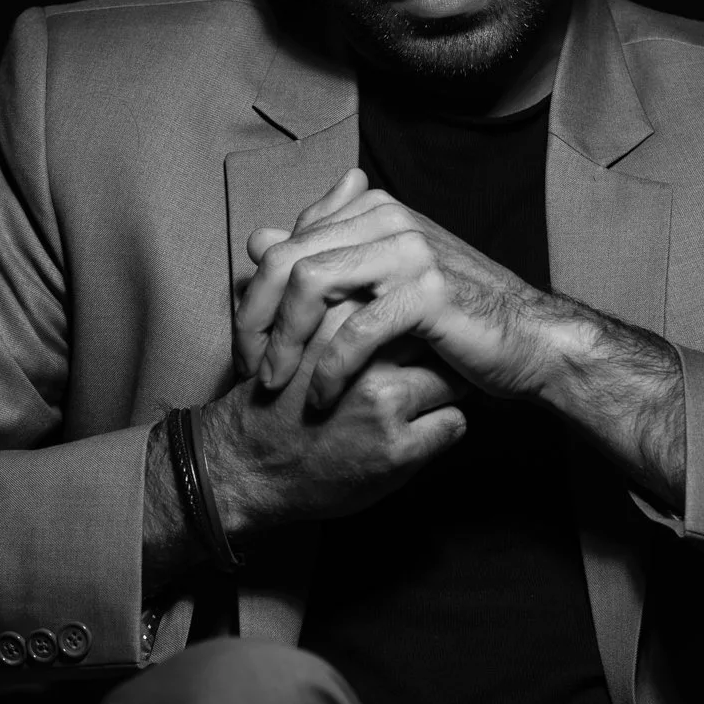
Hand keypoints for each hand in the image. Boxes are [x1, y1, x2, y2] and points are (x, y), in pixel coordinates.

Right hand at [201, 297, 469, 532]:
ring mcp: (385, 402)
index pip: (414, 297)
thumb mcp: (293, 335)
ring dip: (440, 392)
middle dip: (438, 350)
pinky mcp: (399, 448)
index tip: (407, 335)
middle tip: (423, 366)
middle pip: (438, 337)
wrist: (249, 468)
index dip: (415, 318)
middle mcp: (365, 354)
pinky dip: (440, 429)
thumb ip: (313, 294)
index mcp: (339, 317)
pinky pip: (455, 423)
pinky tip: (409, 433)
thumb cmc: (276, 400)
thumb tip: (281, 235)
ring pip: (454, 379)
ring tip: (411, 404)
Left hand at [236, 168, 566, 409]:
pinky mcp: (427, 292)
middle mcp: (387, 217)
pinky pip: (355, 330)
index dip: (255, 296)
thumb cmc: (452, 316)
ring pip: (310, 284)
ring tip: (276, 383)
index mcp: (372, 209)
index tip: (250, 344)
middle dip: (256, 319)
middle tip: (251, 367)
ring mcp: (408, 251)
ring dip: (284, 341)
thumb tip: (257, 238)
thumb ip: (324, 256)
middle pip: (285, 259)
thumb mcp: (382, 281)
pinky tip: (320, 397)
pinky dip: (328, 369)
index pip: (285, 243)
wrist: (530, 339)